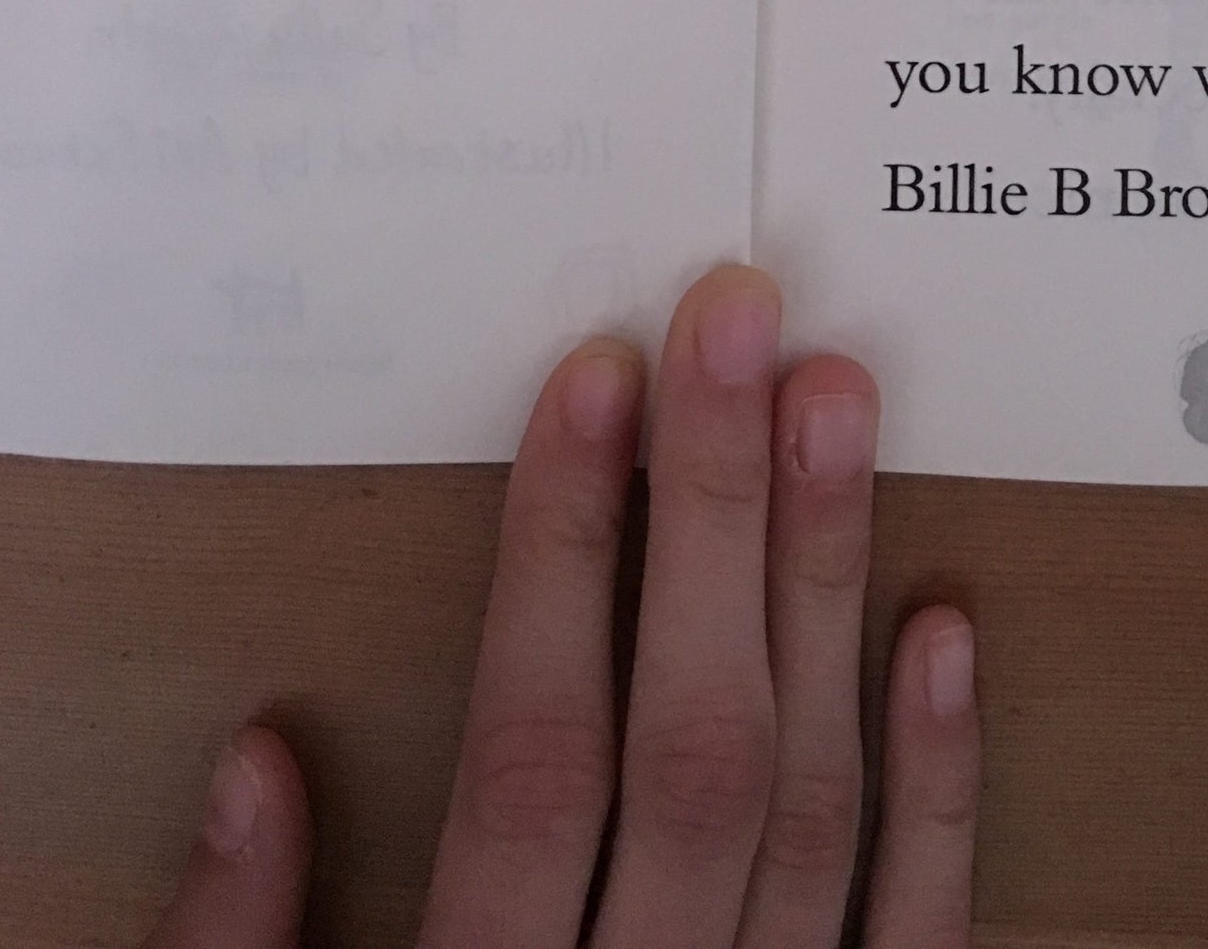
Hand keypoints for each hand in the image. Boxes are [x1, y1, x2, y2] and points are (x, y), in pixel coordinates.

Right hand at [144, 267, 978, 945]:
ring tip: (840, 403)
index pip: (538, 753)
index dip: (567, 552)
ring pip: (818, 797)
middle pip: (696, 739)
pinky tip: (946, 622)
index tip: (596, 372)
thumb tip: (261, 757)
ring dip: (828, 587)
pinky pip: (920, 931)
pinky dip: (943, 777)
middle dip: (714, 512)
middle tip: (742, 320)